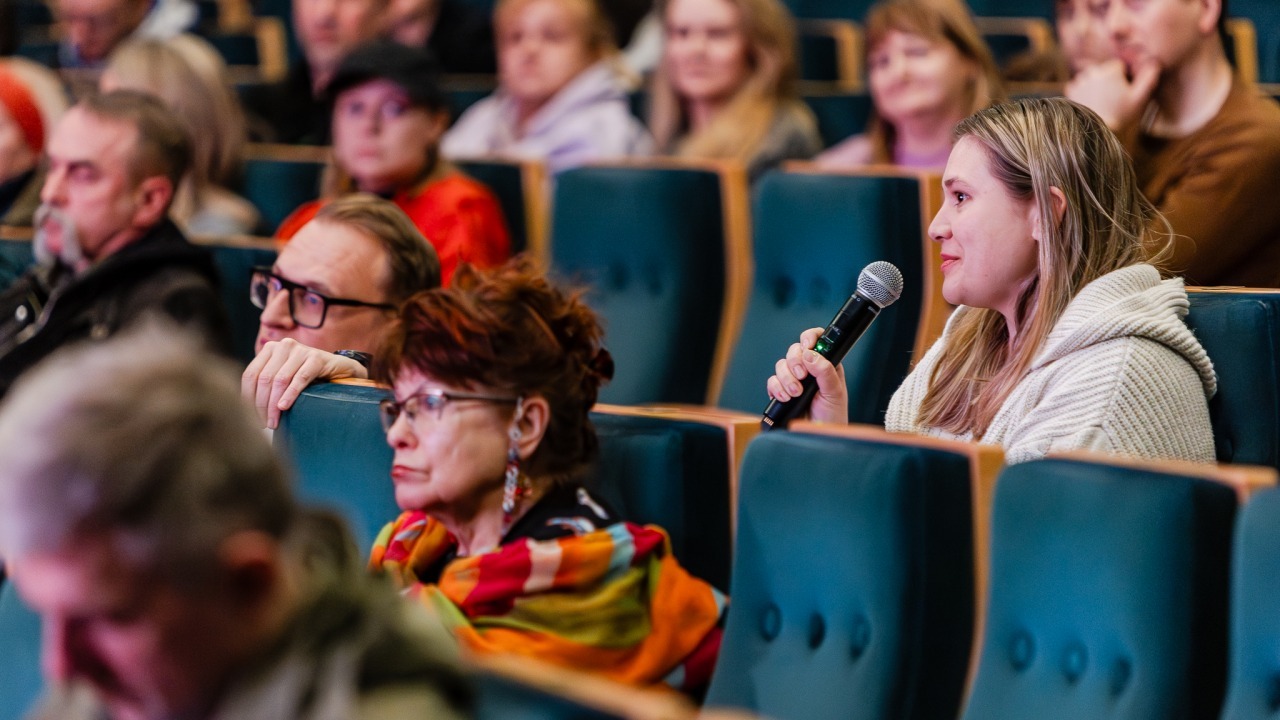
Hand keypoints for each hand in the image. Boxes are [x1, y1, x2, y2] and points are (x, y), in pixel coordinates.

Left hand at [242, 338, 367, 428]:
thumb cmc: (307, 376)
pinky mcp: (316, 358)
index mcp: (269, 349)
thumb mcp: (283, 376)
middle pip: (264, 379)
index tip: (249, 417)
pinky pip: (300, 379)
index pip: (250, 375)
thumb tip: (244, 409)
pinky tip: (284, 407)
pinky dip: (290, 395)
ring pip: (280, 380)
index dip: (248, 398)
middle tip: (264, 423)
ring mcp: (300, 350)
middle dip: (261, 405)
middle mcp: (283, 346)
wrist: (338, 369)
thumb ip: (267, 384)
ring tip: (274, 421)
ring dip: (274, 405)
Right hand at [765, 327, 848, 423]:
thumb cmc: (833, 414)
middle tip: (802, 376)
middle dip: (795, 362)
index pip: (815, 339)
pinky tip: (786, 398)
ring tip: (796, 393)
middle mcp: (808, 368)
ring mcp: (793, 379)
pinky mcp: (781, 391)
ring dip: (787, 379)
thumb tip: (810, 354)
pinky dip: (777, 389)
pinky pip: (772, 382)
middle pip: (794, 350)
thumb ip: (825, 371)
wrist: (818, 435)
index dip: (809, 337)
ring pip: (781, 365)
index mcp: (825, 363)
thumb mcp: (834, 391)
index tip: (807, 346)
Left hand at [1065, 57, 1159, 129]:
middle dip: (1108, 80)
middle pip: (1104, 71)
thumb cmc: (1121, 115)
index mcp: (1110, 69)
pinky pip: (1078, 85)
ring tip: (1101, 101)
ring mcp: (1080, 80)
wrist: (1095, 130)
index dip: (1123, 77)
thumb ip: (1148, 78)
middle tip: (1112, 99)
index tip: (1123, 91)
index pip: (1119, 65)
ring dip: (1095, 85)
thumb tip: (1155, 63)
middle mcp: (1093, 71)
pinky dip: (1083, 91)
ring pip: (1091, 77)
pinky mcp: (1071, 90)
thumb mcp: (1140, 98)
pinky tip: (1090, 102)